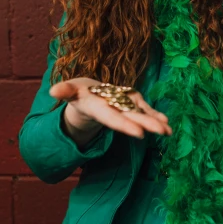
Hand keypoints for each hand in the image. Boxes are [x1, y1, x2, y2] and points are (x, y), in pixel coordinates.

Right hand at [49, 77, 171, 138]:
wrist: (89, 97)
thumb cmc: (78, 92)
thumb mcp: (70, 90)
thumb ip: (65, 90)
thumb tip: (53, 91)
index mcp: (98, 109)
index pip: (112, 118)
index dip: (124, 125)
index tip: (139, 133)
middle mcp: (114, 111)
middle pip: (131, 119)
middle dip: (146, 124)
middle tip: (162, 131)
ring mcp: (124, 109)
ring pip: (141, 116)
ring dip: (155, 123)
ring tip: (169, 131)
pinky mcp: (132, 104)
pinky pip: (145, 111)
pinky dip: (156, 116)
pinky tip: (167, 122)